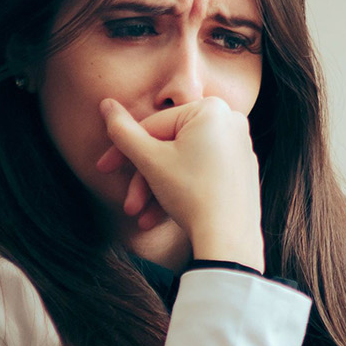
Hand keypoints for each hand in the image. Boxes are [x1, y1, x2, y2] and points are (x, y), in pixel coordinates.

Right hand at [95, 98, 263, 269]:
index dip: (123, 149)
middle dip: (144, 178)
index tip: (103, 169)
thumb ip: (123, 131)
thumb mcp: (150, 161)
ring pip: (184, 162)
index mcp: (212, 108)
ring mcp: (240, 146)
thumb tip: (106, 104)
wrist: (229, 241)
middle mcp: (231, 120)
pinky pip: (202, 172)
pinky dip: (182, 190)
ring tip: (144, 218)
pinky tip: (163, 216)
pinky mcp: (242, 170)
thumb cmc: (192, 195)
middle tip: (129, 206)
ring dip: (158, 190)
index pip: (153, 125)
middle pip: (169, 145)